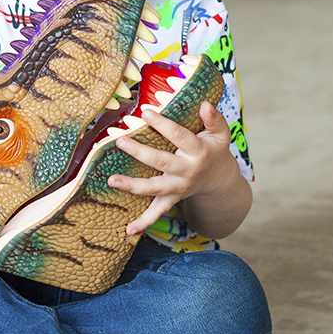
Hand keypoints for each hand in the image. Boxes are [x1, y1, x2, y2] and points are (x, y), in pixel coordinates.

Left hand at [108, 100, 239, 236]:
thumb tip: (205, 103)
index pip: (179, 136)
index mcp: (199, 153)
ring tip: (111, 180)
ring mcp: (178, 188)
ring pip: (154, 188)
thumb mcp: (220, 133)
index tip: (145, 112)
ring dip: (132, 186)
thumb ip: (214, 118)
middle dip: (140, 152)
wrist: (219, 180)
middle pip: (161, 162)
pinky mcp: (172, 199)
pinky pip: (157, 212)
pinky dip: (144, 222)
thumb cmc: (214, 150)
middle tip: (120, 141)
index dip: (162, 124)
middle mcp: (187, 172)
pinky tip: (128, 230)